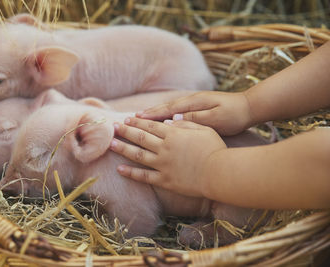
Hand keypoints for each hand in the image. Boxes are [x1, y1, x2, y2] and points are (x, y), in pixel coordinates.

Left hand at [109, 117, 226, 196]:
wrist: (219, 173)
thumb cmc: (215, 150)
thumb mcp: (204, 130)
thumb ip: (185, 124)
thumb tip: (168, 121)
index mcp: (174, 134)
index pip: (151, 125)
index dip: (137, 122)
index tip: (127, 119)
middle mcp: (164, 148)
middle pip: (140, 137)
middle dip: (126, 131)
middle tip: (114, 127)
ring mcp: (163, 165)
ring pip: (138, 154)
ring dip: (123, 149)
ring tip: (111, 144)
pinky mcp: (165, 180)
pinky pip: (144, 176)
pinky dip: (131, 173)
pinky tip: (120, 169)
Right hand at [136, 91, 252, 135]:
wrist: (249, 107)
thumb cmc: (233, 115)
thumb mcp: (216, 118)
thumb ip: (195, 118)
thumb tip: (173, 119)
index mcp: (193, 103)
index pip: (167, 109)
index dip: (151, 115)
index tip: (137, 119)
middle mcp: (191, 101)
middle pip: (165, 107)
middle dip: (148, 113)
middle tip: (132, 118)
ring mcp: (194, 103)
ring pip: (169, 109)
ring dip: (155, 113)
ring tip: (140, 118)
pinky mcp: (198, 107)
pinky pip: (176, 111)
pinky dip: (165, 114)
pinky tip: (160, 118)